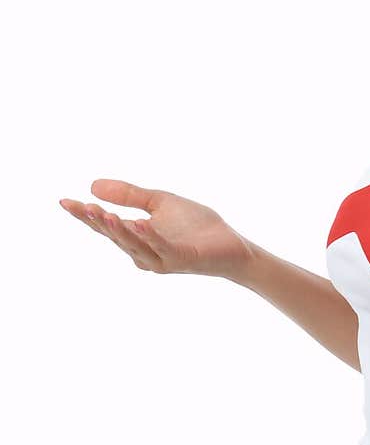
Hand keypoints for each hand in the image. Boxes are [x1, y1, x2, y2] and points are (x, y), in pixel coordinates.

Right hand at [59, 178, 253, 282]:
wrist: (230, 244)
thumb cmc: (196, 226)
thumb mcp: (159, 203)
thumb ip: (130, 195)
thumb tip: (93, 185)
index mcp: (137, 237)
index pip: (105, 226)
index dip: (85, 215)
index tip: (64, 201)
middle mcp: (143, 252)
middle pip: (114, 236)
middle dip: (96, 221)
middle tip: (80, 206)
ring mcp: (161, 259)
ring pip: (133, 244)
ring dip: (118, 229)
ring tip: (102, 213)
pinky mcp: (181, 259)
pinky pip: (161, 248)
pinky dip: (149, 237)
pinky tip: (138, 224)